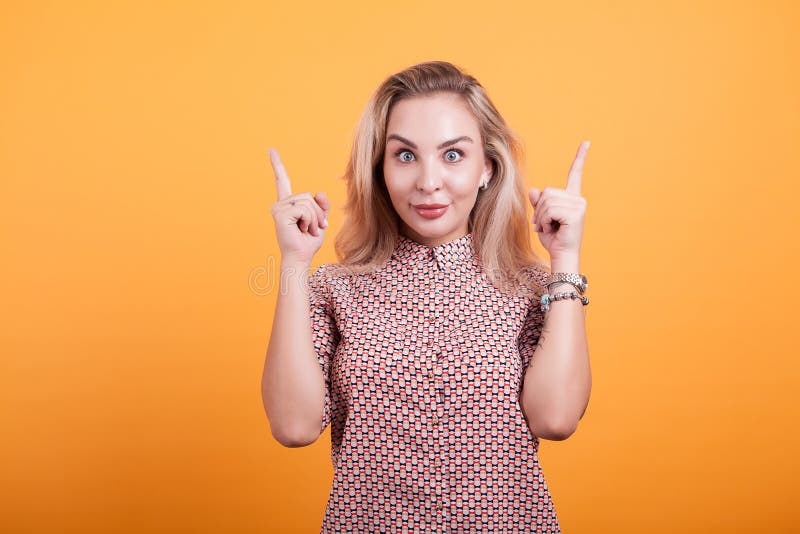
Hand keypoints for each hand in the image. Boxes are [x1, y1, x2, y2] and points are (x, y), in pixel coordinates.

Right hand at [269, 147, 330, 263]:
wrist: (301, 257)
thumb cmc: (308, 241)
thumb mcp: (320, 219)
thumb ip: (321, 205)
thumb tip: (319, 193)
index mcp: (287, 203)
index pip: (282, 180)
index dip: (277, 165)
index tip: (271, 150)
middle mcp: (280, 204)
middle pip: (308, 196)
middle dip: (317, 213)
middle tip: (313, 228)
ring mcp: (278, 209)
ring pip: (308, 202)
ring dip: (314, 218)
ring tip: (307, 230)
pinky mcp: (280, 215)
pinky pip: (304, 209)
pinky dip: (310, 220)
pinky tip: (303, 230)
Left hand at [529, 141, 589, 262]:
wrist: (562, 255)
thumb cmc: (553, 238)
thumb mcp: (542, 218)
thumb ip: (539, 203)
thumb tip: (534, 190)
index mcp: (572, 198)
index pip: (575, 174)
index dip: (580, 158)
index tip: (586, 142)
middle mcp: (578, 199)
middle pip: (547, 192)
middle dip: (540, 210)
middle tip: (545, 224)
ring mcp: (578, 205)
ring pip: (546, 201)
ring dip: (541, 217)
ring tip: (550, 228)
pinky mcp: (576, 212)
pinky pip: (549, 210)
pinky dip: (544, 221)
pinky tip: (552, 229)